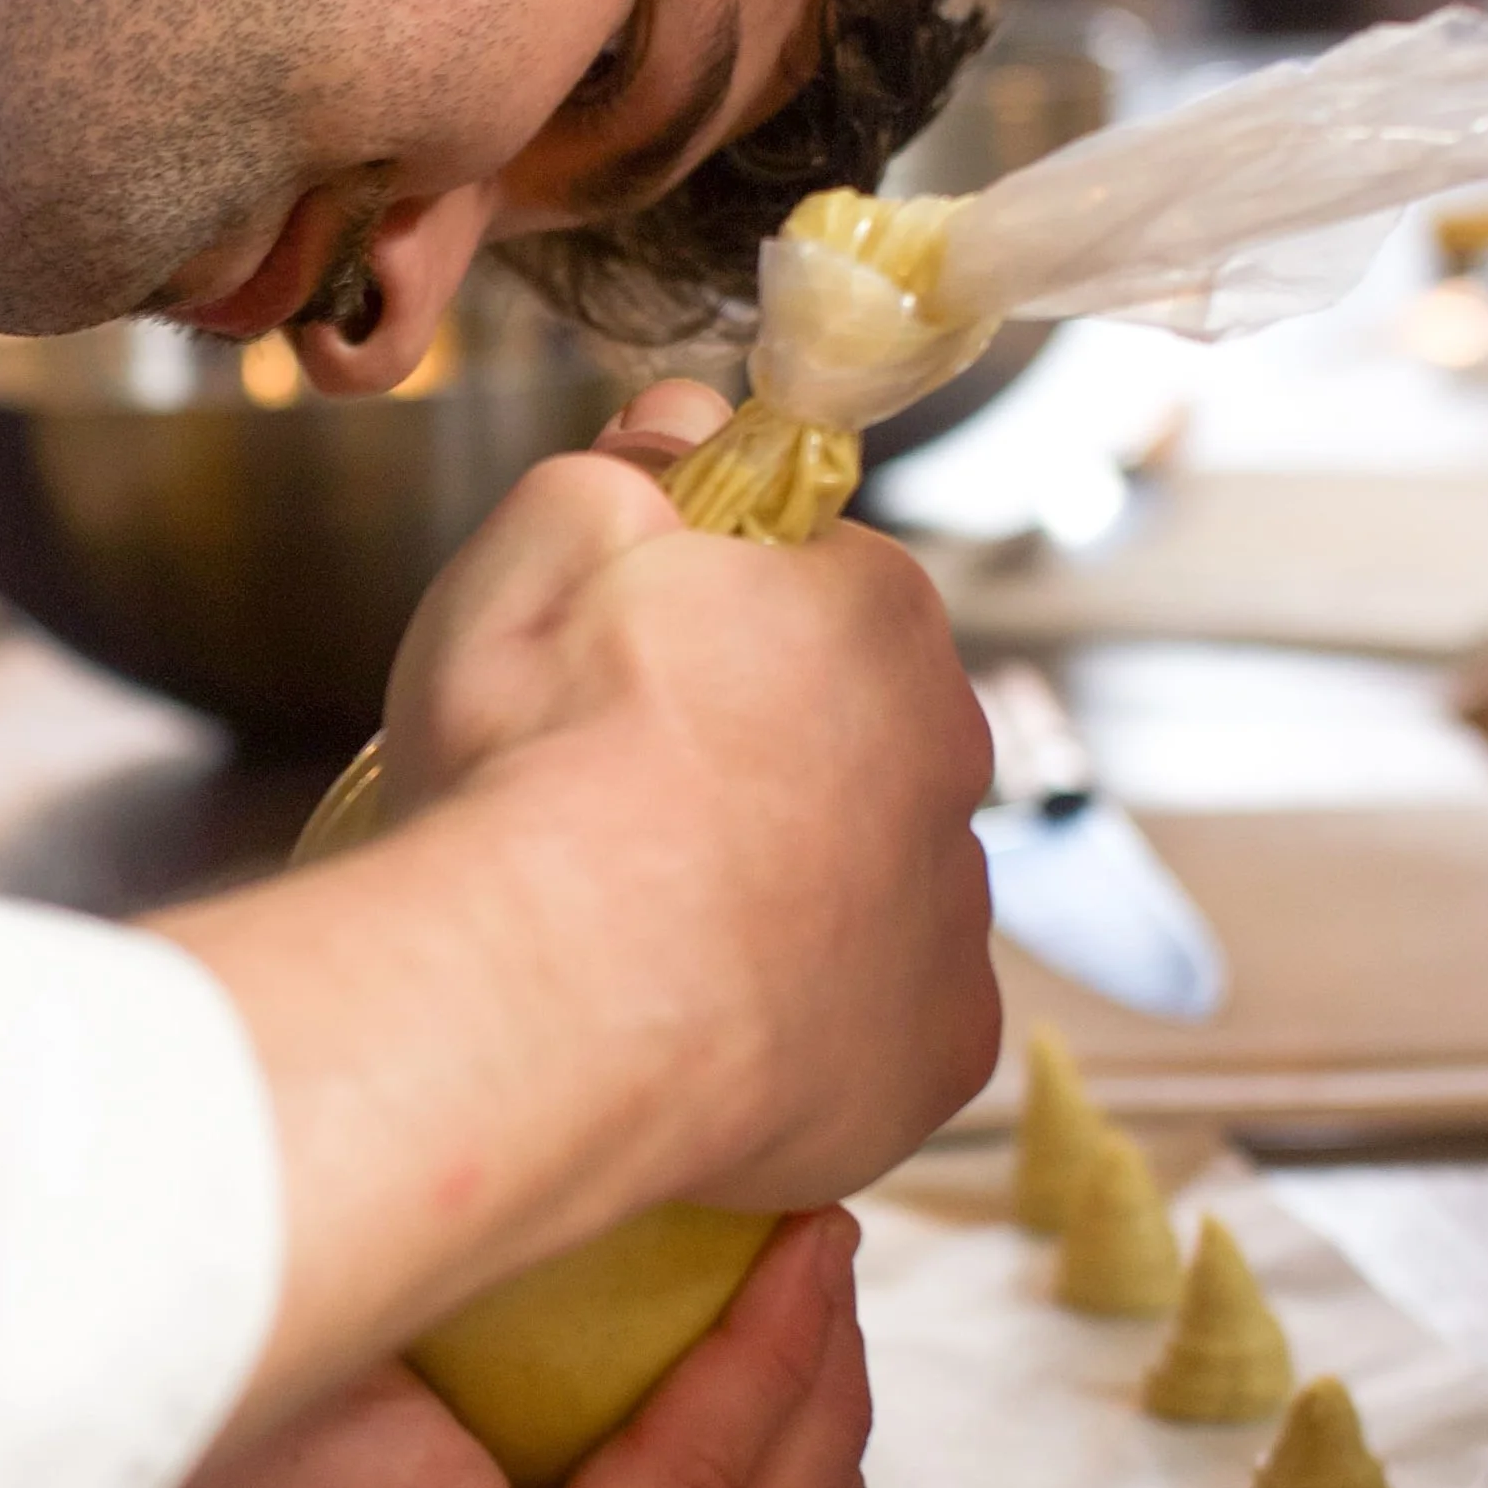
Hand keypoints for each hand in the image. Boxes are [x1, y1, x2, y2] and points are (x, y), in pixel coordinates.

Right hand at [379, 377, 997, 1210]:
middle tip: (619, 802)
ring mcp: (952, 923)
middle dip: (760, 758)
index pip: (821, 586)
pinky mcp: (933, 1064)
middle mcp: (950, 763)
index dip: (715, 620)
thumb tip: (687, 423)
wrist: (536, 1002)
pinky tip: (694, 1025)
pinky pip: (871, 1024)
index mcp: (878, 615)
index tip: (630, 666)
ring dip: (782, 894)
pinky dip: (797, 1024)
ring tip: (639, 928)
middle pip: (856, 739)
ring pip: (868, 885)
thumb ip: (638, 463)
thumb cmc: (538, 763)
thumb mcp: (547, 535)